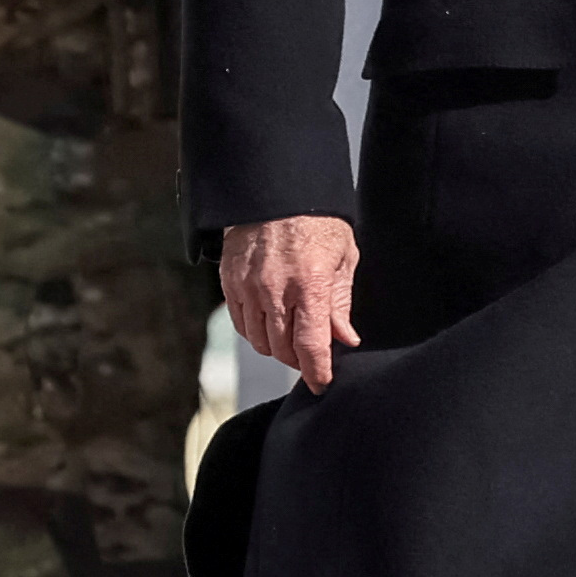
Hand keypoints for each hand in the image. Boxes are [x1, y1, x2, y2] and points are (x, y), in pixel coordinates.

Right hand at [222, 215, 361, 388]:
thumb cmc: (317, 222)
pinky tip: (271, 326)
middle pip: (283, 348)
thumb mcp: (343, 258)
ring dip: (277, 349)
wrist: (275, 191)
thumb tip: (345, 339)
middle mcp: (275, 289)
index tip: (322, 384)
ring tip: (292, 343)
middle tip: (311, 359)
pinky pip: (241, 323)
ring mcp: (248, 287)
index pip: (311, 344)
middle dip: (299, 361)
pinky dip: (256, 332)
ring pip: (259, 340)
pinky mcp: (230, 282)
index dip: (317, 371)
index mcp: (310, 283)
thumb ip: (340, 302)